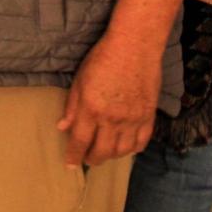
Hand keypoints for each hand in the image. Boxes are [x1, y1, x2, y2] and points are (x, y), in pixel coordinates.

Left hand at [57, 33, 160, 167]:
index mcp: (91, 109)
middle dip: (92, 158)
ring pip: (122, 151)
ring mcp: (133, 120)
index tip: (70, 163)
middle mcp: (112, 119)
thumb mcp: (79, 80)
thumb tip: (63, 127)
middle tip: (86, 159)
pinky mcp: (148, 117)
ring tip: (104, 153)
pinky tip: (125, 147)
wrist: (134, 47)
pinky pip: (141, 142)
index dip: (74, 155)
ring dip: (111, 156)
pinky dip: (132, 149)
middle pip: (102, 151)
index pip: (80, 141)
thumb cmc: (102, 58)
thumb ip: (72, 106)